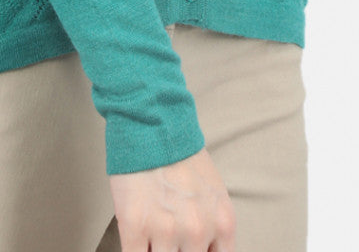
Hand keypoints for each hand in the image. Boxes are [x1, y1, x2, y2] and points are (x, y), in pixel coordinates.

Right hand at [109, 146, 236, 251]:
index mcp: (223, 223)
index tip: (187, 250)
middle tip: (169, 239)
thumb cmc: (179, 154)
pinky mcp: (135, 226)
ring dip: (156, 250)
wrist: (151, 119)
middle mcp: (199, 230)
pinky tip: (137, 242)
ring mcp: (167, 230)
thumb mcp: (213, 193)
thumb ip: (213, 229)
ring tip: (153, 236)